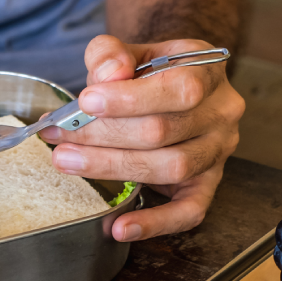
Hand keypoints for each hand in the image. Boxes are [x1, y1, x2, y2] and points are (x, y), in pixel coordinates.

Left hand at [40, 35, 243, 240]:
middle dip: (103, 135)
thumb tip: (107, 74)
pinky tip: (120, 228)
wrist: (171, 86)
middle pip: (164, 131)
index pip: (179, 88)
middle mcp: (221, 113)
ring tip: (67, 161)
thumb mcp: (128, 52)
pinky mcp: (208, 184)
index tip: (86, 102)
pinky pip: (190, 211)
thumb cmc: (148, 73)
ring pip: (171, 167)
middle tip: (60, 136)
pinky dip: (155, 223)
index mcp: (207, 71)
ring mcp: (218, 151)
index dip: (130, 99)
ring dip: (112, 167)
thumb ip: (110, 54)